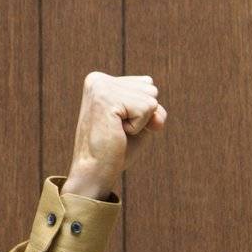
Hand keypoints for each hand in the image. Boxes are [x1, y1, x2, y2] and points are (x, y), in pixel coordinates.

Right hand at [64, 71, 165, 194]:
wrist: (94, 172)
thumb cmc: (116, 150)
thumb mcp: (142, 124)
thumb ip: (155, 110)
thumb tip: (157, 115)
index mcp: (102, 81)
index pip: (147, 86)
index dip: (143, 112)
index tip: (118, 125)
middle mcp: (98, 79)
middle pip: (151, 90)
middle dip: (144, 116)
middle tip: (118, 131)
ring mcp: (101, 87)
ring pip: (151, 98)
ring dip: (141, 122)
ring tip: (117, 131)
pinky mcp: (106, 99)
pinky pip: (147, 108)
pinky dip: (139, 127)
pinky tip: (117, 132)